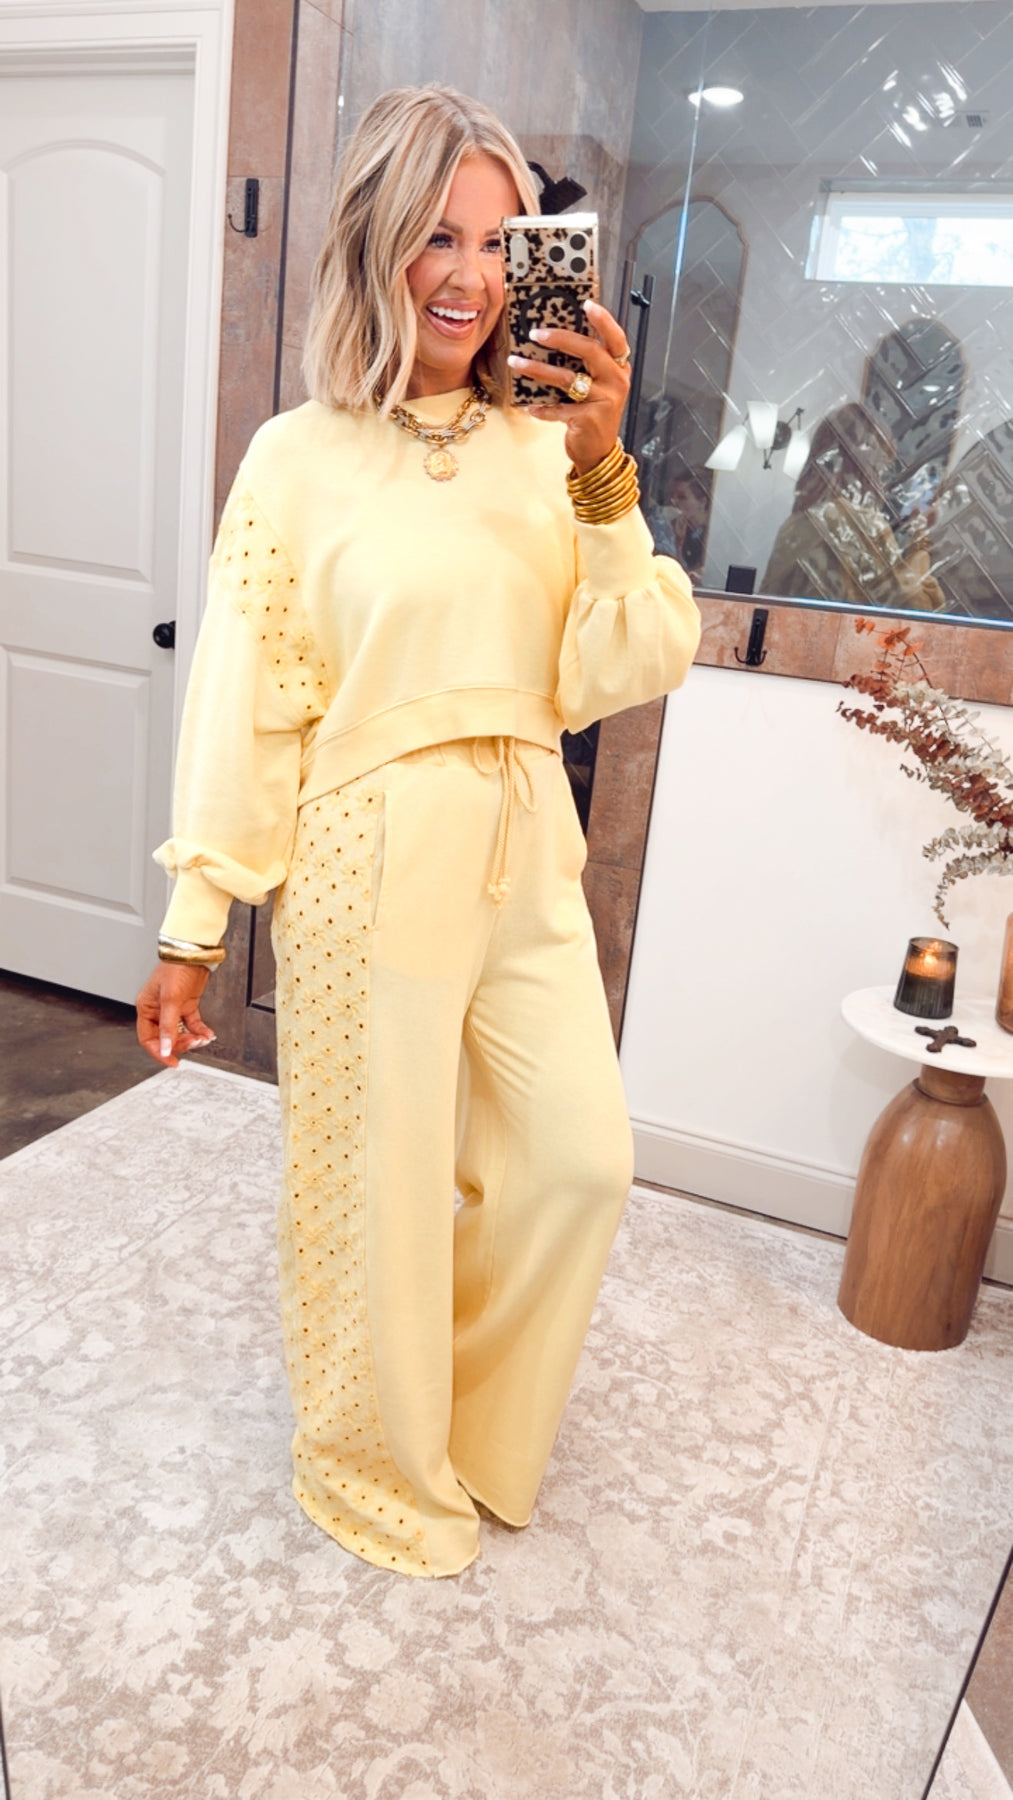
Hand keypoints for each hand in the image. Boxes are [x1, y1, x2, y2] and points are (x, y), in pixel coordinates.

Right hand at [135, 961, 215, 1067]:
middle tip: (193, 1043)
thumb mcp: (171, 999)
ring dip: (192, 1039)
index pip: (148, 1039)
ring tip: (202, 1038)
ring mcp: (173, 1008)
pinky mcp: (187, 1005)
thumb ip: (168, 1027)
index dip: (159, 1052)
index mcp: (146, 1008)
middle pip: (166, 1038)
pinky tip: (208, 1034)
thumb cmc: (176, 968)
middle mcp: (157, 1010)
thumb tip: (165, 1048)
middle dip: (180, 1044)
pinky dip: (200, 1031)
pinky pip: (192, 1024)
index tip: (172, 1062)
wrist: (194, 953)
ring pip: (180, 1033)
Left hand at [507, 298, 631, 475]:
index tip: (586, 303)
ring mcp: (603, 401)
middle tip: (535, 334)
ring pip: (567, 379)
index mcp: (619, 368)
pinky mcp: (587, 419)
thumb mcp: (597, 386)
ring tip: (516, 362)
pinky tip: (530, 406)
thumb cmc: (593, 414)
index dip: (603, 320)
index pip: (615, 338)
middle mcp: (616, 382)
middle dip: (560, 338)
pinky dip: (541, 408)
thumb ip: (586, 365)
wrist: (598, 452)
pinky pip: (557, 408)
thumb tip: (553, 338)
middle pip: (589, 351)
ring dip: (537, 370)